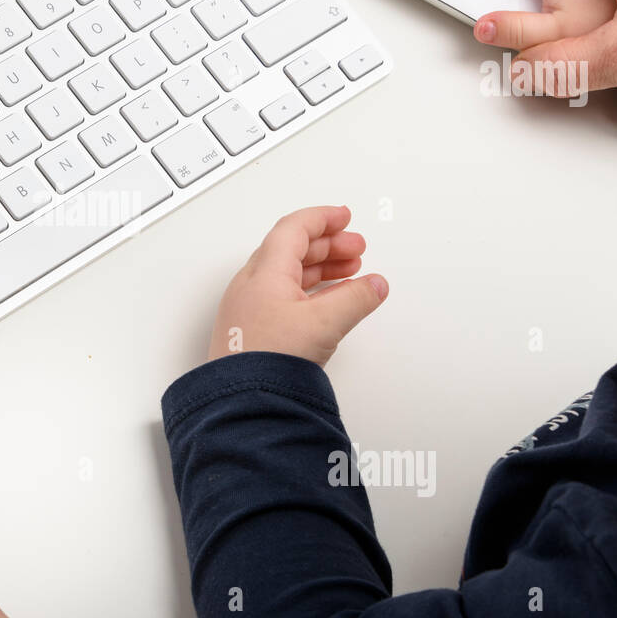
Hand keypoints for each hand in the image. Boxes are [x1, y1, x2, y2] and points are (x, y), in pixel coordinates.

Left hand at [208, 205, 387, 364]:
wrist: (242, 400)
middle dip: (327, 245)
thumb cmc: (267, 358)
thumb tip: (375, 285)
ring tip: (351, 273)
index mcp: (264, 272)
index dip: (322, 218)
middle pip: (292, 250)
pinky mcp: (253, 331)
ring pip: (289, 274)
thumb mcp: (324, 322)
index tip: (344, 217)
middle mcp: (252, 285)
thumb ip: (356, 299)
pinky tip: (331, 303)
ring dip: (322, 269)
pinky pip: (285, 297)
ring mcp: (250, 308)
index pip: (293, 229)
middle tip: (355, 248)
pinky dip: (312, 292)